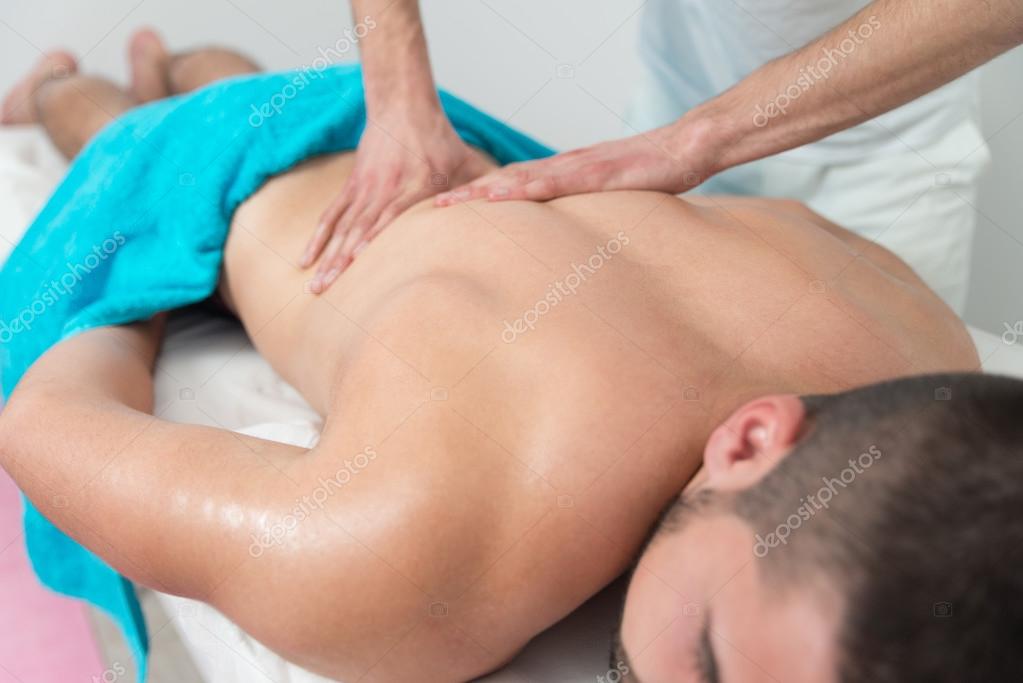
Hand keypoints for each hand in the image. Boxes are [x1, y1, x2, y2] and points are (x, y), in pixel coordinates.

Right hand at [303, 112, 491, 292]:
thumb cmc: (442, 140)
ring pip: (340, 227)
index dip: (373, 237)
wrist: (404, 107)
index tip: (358, 261)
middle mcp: (384, 190)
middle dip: (340, 263)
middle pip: (358, 229)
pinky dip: (317, 238)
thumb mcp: (467, 164)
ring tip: (314, 286)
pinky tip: (305, 259)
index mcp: (414, 187)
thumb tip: (510, 218)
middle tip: (326, 292)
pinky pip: (330, 215)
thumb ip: (482, 193)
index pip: (391, 215)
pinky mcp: (352, 187)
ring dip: (326, 258)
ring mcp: (364, 189)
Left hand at [435, 122, 713, 205]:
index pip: (511, 184)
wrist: (684, 148)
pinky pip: (558, 181)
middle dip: (468, 193)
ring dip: (485, 190)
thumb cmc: (649, 174)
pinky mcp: (598, 173)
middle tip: (431, 208)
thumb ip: (582, 211)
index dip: (477, 195)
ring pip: (522, 178)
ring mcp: (577, 168)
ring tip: (453, 202)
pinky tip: (506, 194)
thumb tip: (563, 238)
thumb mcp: (606, 197)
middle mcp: (562, 167)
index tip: (447, 209)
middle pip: (505, 179)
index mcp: (562, 173)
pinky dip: (529, 187)